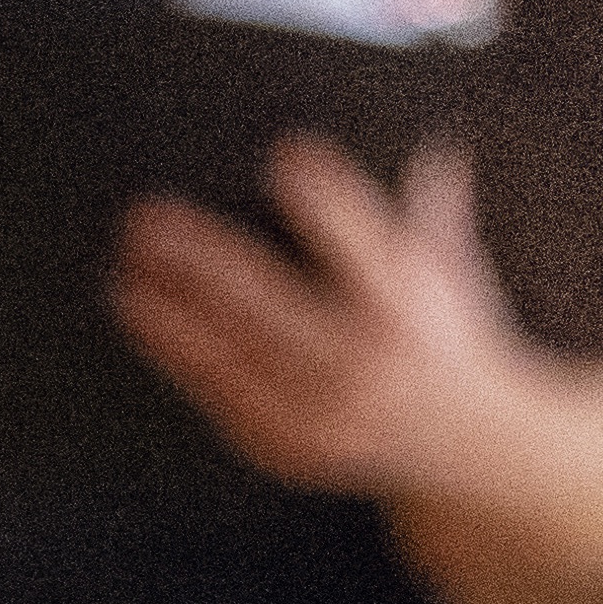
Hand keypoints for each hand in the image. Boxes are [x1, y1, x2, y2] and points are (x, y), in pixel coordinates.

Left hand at [110, 138, 585, 508]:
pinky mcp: (291, 444)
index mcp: (410, 310)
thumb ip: (437, 214)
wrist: (473, 454)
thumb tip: (437, 149)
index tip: (286, 156)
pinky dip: (176, 352)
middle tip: (149, 217)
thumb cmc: (454, 346)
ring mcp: (324, 411)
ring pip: (233, 349)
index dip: (326, 200)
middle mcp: (365, 363)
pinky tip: (142, 312)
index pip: (363, 241)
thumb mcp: (458, 277)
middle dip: (204, 257)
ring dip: (172, 304)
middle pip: (271, 300)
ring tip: (129, 262)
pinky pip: (221, 392)